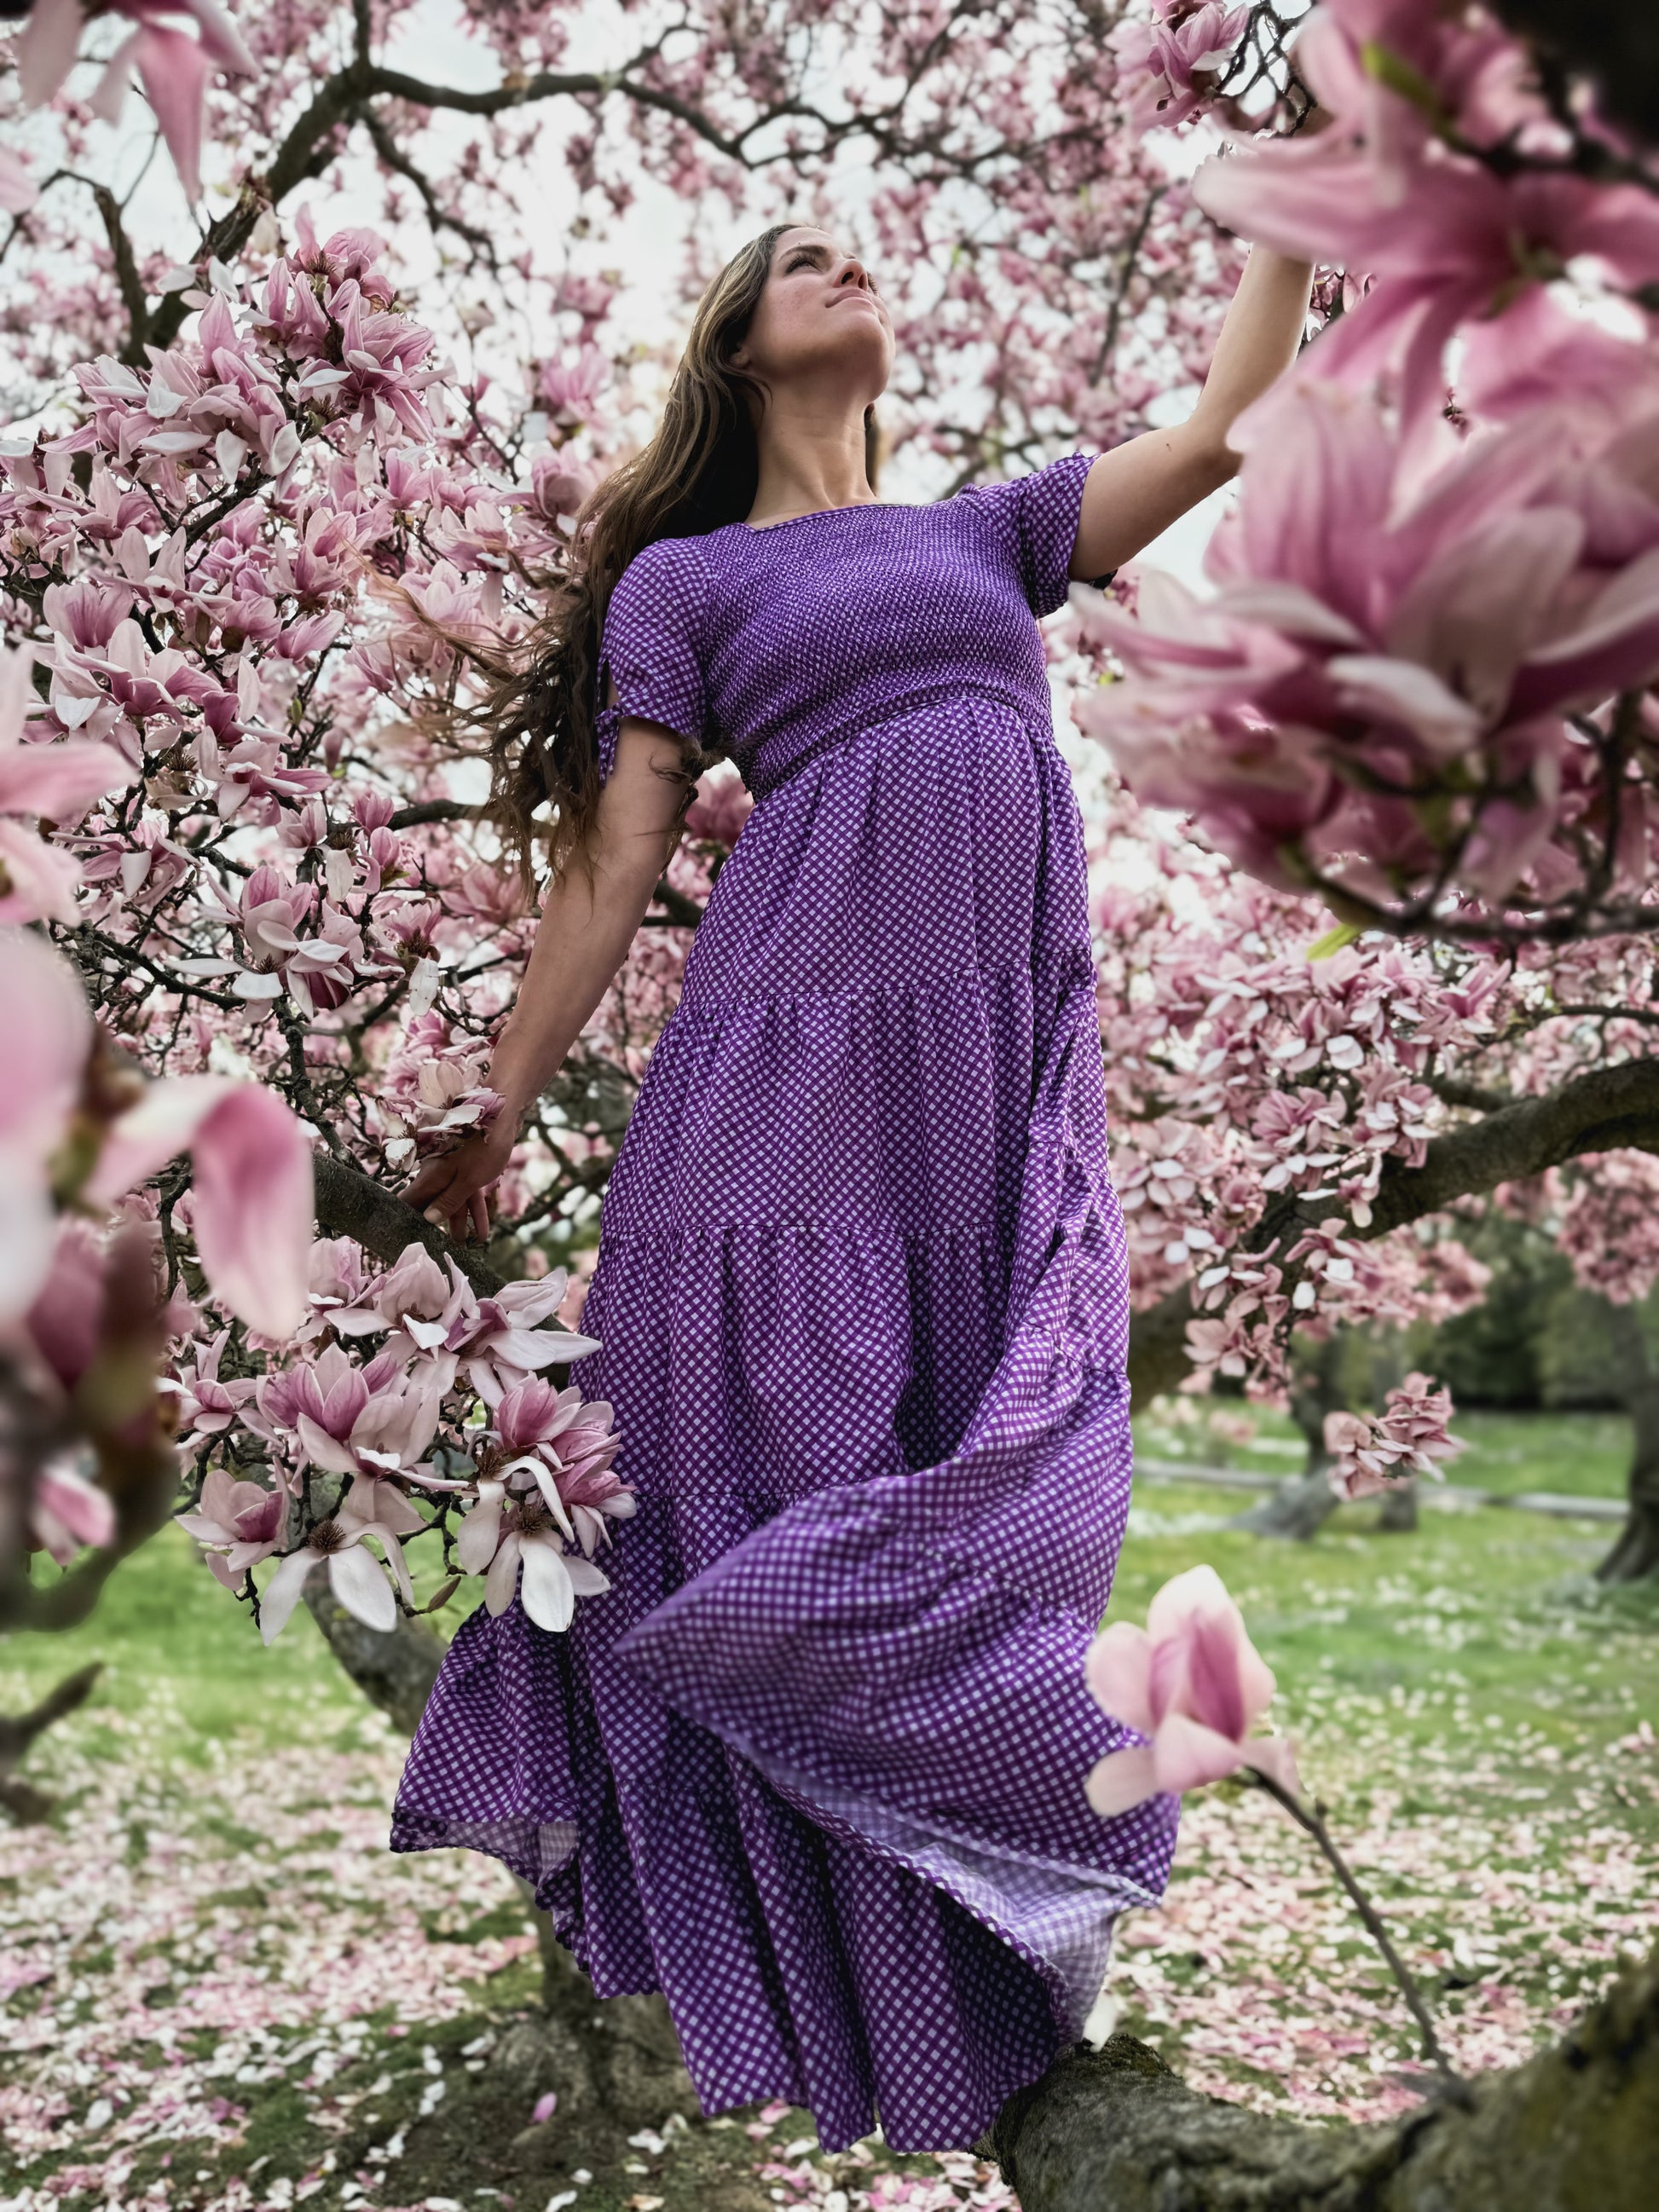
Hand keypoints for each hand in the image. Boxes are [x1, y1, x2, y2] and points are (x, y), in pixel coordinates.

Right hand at [402, 1120, 517, 1243]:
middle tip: (436, 1252)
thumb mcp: (468, 1180)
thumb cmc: (483, 1145)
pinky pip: (467, 1195)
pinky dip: (474, 1212)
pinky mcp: (468, 1170)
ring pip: (452, 1203)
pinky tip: (483, 1232)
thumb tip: (429, 1220)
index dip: (402, 1222)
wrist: (503, 1115)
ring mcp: (453, 1172)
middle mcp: (436, 1175)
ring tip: (465, 1248)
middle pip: (429, 1206)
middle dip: (434, 1230)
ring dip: (460, 1224)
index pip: (407, 1203)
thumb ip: (448, 1201)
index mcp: (429, 1177)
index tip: (401, 1241)